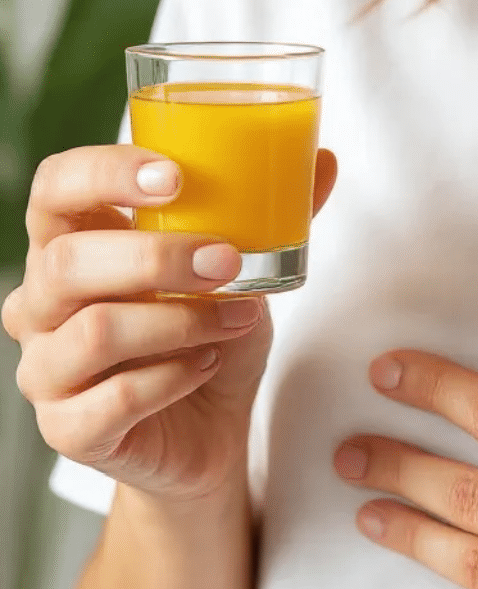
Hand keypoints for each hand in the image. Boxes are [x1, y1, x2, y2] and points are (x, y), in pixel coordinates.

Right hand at [4, 144, 337, 501]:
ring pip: (94, 331)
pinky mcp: (68, 429)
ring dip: (181, 321)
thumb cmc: (211, 335)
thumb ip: (272, 216)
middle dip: (158, 258)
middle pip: (67, 263)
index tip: (175, 177)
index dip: (103, 173)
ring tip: (237, 318)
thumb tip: (323, 160)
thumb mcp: (245, 269)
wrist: (213, 428)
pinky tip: (207, 365)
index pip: (55, 189)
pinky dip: (174, 379)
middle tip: (228, 262)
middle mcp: (43, 304)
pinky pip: (112, 399)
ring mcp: (48, 369)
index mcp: (76, 245)